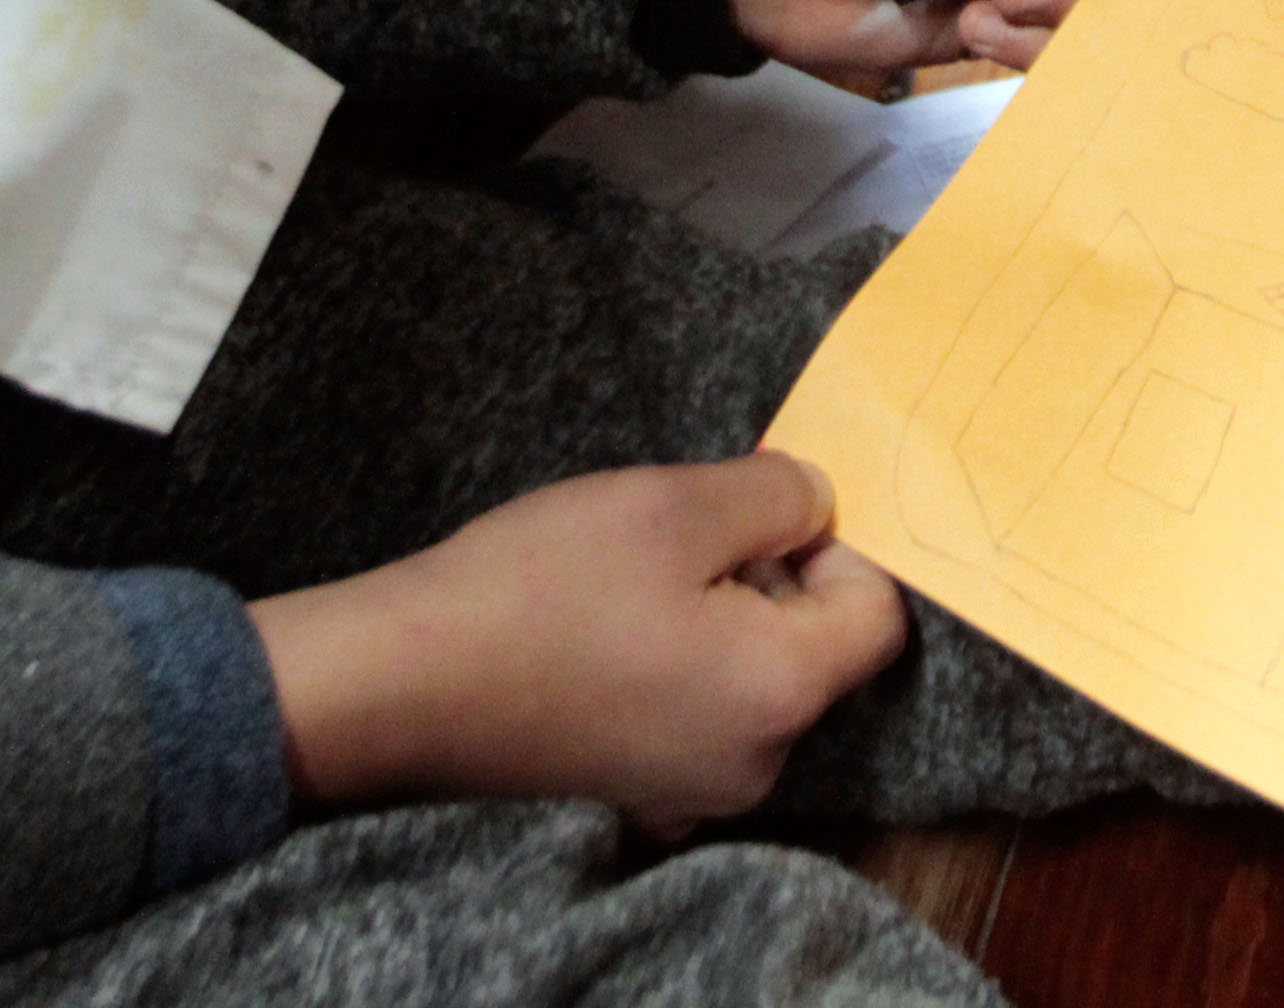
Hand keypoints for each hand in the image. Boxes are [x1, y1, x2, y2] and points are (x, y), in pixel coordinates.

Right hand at [248, 453, 904, 829]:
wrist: (405, 684)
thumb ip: (778, 496)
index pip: (878, 615)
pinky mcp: (638, 788)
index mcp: (781, 695)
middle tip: (692, 529)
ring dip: (724, 615)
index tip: (765, 508)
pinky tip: (610, 623)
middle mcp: (757, 763)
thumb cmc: (543, 587)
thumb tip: (819, 504)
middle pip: (819, 651)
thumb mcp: (674, 505)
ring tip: (641, 574)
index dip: (841, 544)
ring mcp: (693, 788)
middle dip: (778, 577)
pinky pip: (700, 710)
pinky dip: (680, 661)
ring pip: (756, 678)